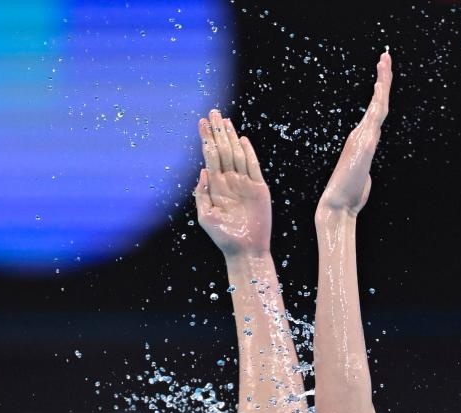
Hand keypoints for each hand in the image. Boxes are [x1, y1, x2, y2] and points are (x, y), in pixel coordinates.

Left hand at [195, 111, 270, 257]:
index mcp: (217, 187)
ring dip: (231, 137)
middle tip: (212, 113)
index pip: (210, 158)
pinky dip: (248, 153)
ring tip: (224, 120)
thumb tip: (203, 171)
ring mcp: (245, 184)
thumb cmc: (224, 237)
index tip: (201, 123)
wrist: (245, 250)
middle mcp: (230, 182)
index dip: (206, 140)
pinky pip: (253, 167)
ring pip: (237, 155)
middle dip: (217, 132)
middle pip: (223, 151)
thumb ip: (202, 194)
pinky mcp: (259, 189)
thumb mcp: (205, 217)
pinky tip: (242, 139)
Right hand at [316, 52, 391, 220]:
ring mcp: (361, 138)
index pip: (374, 112)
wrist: (337, 206)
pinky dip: (378, 99)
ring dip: (382, 81)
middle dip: (382, 78)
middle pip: (377, 103)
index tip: (382, 74)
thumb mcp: (360, 176)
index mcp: (361, 141)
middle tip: (385, 56)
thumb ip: (363, 165)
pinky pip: (374, 116)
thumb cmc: (347, 196)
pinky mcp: (363, 143)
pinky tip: (380, 85)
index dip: (380, 92)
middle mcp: (360, 135)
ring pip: (377, 105)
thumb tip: (363, 164)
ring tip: (385, 61)